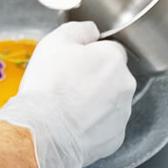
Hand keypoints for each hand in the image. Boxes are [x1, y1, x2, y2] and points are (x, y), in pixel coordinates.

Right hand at [0, 22, 135, 167]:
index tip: (72, 62)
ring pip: (110, 100)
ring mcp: (122, 114)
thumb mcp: (55, 41)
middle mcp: (125, 85)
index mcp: (113, 58)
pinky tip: (73, 123)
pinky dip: (93, 123)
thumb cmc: (48, 86)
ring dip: (94, 100)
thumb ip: (79, 29)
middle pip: (110, 75)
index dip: (88, 54)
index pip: (108, 48)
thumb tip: (91, 31)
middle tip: (67, 84)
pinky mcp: (115, 139)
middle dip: (93, 77)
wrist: (42, 133)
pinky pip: (105, 125)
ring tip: (67, 106)